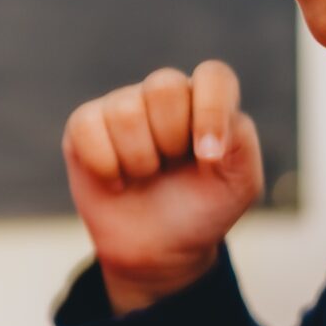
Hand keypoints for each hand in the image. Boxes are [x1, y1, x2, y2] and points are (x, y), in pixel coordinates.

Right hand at [61, 59, 264, 313]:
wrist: (157, 249)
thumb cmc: (201, 208)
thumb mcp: (240, 184)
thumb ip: (241, 143)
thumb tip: (207, 133)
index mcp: (206, 102)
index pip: (213, 76)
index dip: (211, 111)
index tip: (209, 159)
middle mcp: (163, 96)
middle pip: (164, 85)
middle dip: (171, 139)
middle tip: (171, 166)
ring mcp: (122, 106)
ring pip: (125, 111)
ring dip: (139, 160)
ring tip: (144, 176)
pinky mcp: (85, 124)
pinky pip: (88, 126)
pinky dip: (105, 165)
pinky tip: (116, 180)